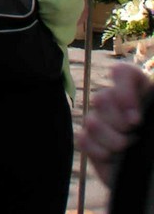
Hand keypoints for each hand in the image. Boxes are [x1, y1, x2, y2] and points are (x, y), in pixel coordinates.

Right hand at [79, 62, 151, 184]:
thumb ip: (149, 108)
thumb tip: (132, 116)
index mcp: (138, 91)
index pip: (121, 73)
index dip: (124, 91)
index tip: (136, 118)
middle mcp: (116, 103)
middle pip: (101, 98)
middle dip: (117, 121)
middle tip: (133, 134)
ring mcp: (101, 122)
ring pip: (91, 121)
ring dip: (110, 139)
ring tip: (125, 148)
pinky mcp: (92, 144)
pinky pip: (83, 140)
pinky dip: (97, 150)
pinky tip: (112, 157)